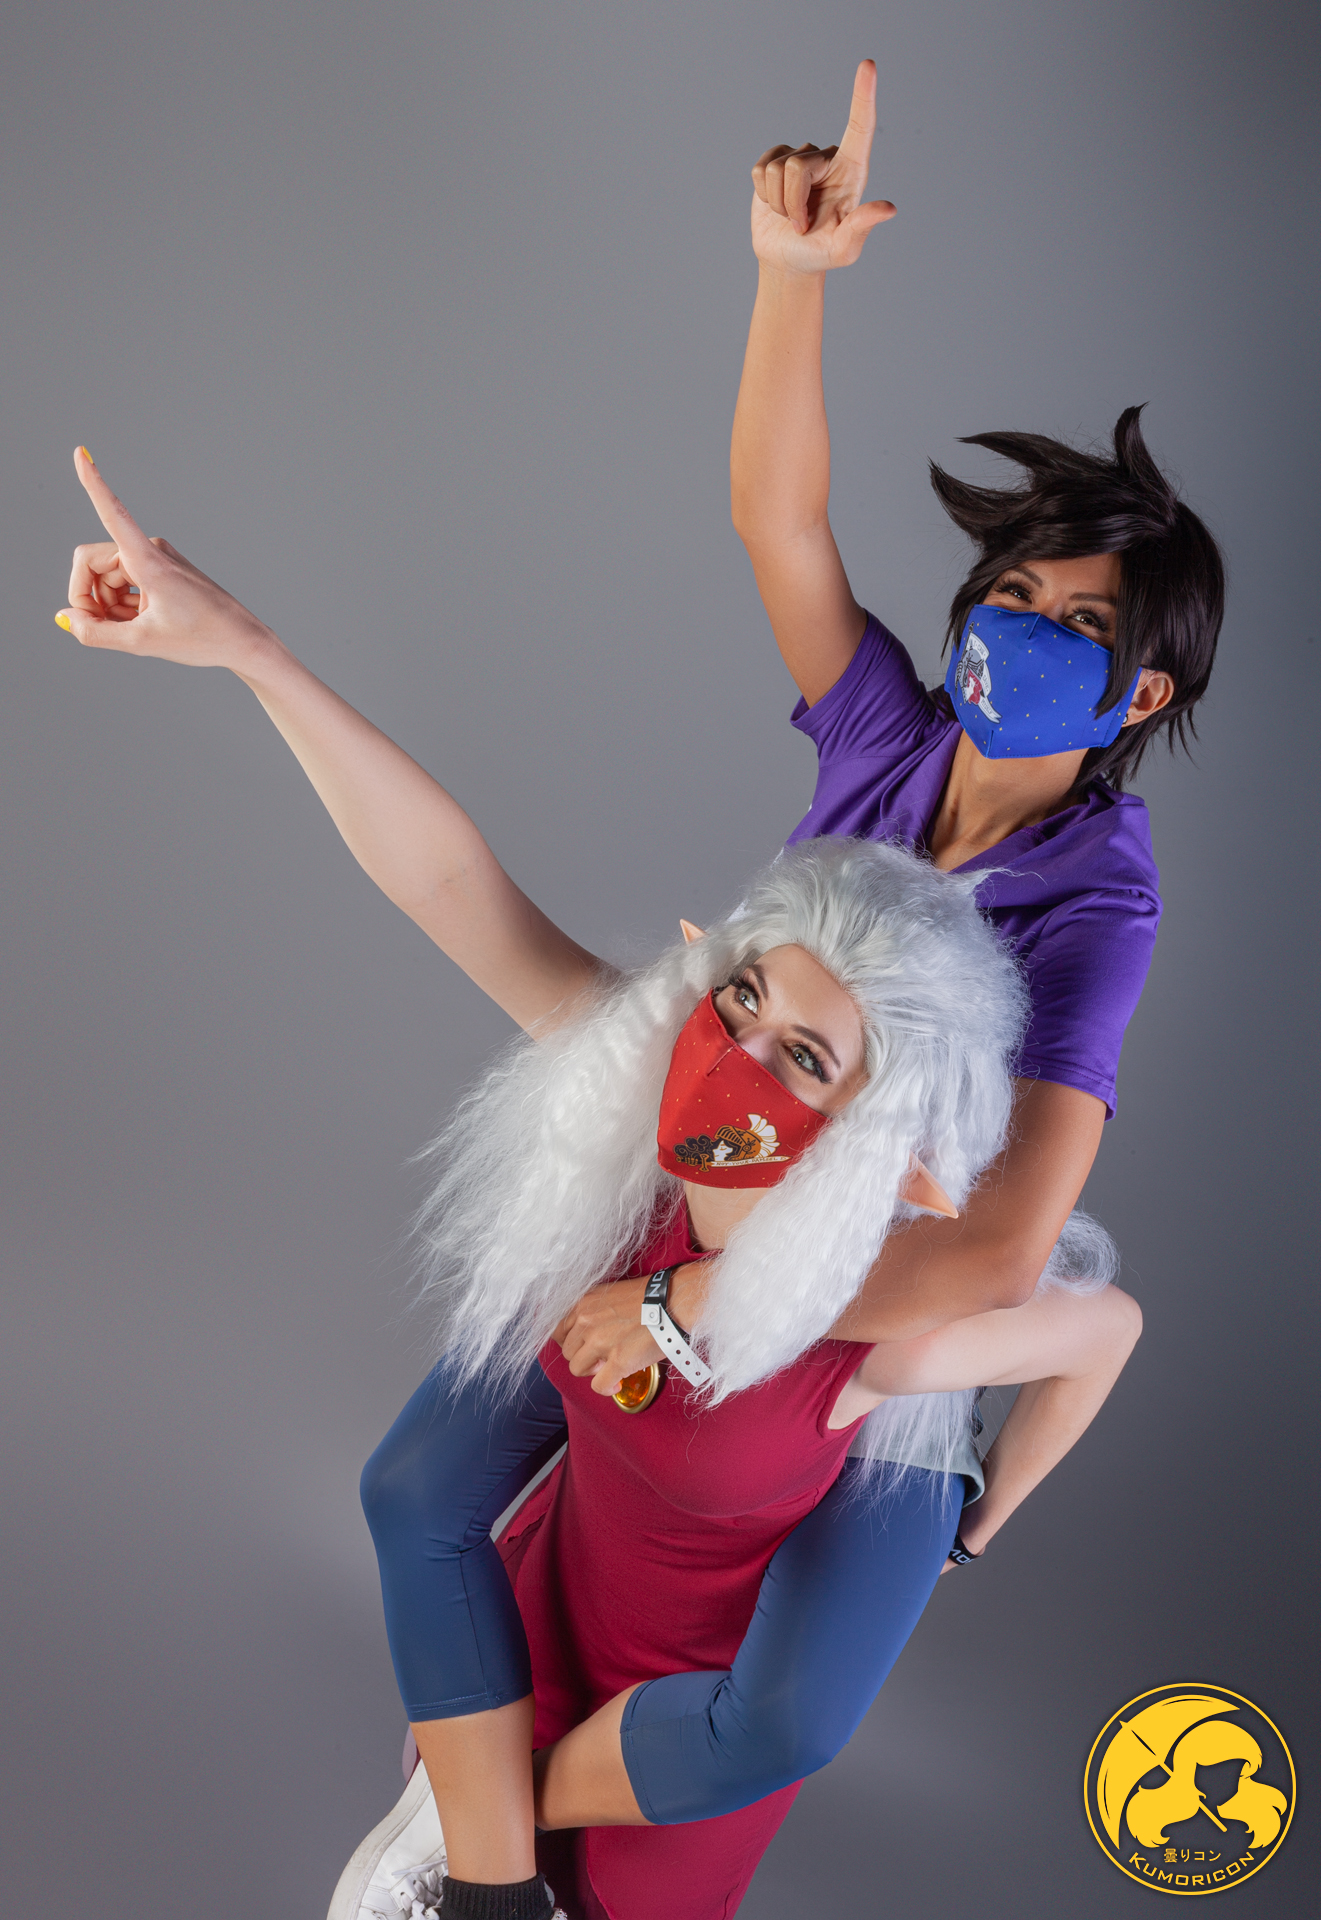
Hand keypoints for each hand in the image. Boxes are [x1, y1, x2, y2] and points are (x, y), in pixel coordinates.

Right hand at [55, 447, 274, 670]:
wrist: (243, 641)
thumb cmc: (202, 639)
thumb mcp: (142, 644)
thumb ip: (95, 633)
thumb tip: (66, 618)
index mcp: (149, 560)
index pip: (114, 513)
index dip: (93, 484)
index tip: (81, 451)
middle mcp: (152, 550)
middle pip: (91, 563)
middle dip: (89, 596)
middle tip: (100, 628)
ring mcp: (158, 558)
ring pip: (106, 576)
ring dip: (107, 604)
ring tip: (132, 629)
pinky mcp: (162, 569)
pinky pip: (125, 581)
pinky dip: (123, 604)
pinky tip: (140, 624)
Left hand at [555, 1279, 659, 1396]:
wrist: (673, 1300)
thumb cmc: (649, 1296)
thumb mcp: (610, 1294)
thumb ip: (593, 1311)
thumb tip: (587, 1334)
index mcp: (583, 1304)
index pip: (557, 1331)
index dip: (570, 1343)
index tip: (582, 1347)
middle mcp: (586, 1321)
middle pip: (567, 1352)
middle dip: (584, 1357)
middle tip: (602, 1356)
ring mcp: (600, 1342)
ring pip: (577, 1369)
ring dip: (593, 1372)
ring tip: (610, 1366)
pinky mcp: (617, 1361)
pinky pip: (598, 1385)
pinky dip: (607, 1388)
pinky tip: (618, 1383)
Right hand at [750, 60, 894, 273]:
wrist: (788, 262)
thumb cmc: (819, 256)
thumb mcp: (844, 250)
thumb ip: (862, 227)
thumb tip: (888, 209)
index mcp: (852, 172)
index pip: (860, 128)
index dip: (863, 96)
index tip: (868, 66)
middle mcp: (828, 159)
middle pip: (799, 166)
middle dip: (792, 203)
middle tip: (801, 226)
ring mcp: (800, 159)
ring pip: (776, 169)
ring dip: (778, 203)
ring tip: (790, 218)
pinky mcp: (774, 162)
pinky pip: (759, 170)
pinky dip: (763, 196)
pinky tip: (775, 206)